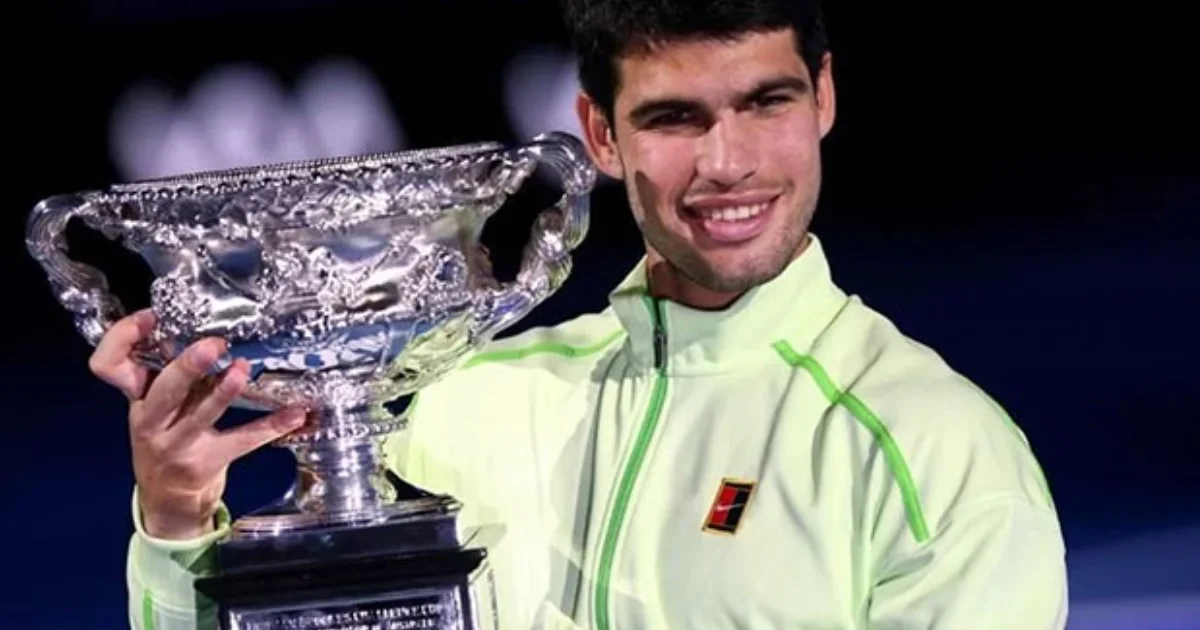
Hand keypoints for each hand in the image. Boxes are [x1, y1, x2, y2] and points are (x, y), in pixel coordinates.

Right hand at [89, 309, 305, 539]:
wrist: (166, 502)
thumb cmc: (165, 441)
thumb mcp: (154, 409)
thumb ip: (167, 377)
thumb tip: (199, 334)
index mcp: (137, 400)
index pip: (109, 366)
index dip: (123, 338)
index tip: (151, 317)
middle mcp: (150, 422)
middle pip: (164, 389)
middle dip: (188, 365)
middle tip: (213, 345)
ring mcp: (177, 445)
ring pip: (201, 414)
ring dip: (225, 391)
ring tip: (243, 370)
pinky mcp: (204, 464)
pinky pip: (242, 440)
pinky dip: (272, 426)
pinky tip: (295, 414)